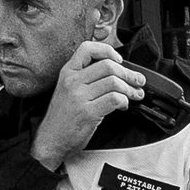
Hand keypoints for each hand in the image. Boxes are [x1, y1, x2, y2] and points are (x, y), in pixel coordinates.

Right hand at [32, 37, 147, 169]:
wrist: (51, 140)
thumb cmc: (63, 117)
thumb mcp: (68, 90)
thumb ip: (86, 77)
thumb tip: (117, 71)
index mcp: (67, 72)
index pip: (87, 49)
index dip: (107, 51)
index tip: (119, 60)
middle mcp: (72, 81)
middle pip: (108, 66)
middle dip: (129, 73)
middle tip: (139, 81)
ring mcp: (79, 97)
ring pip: (114, 82)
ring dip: (130, 89)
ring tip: (135, 95)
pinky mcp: (88, 113)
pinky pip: (114, 99)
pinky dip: (124, 101)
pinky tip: (123, 106)